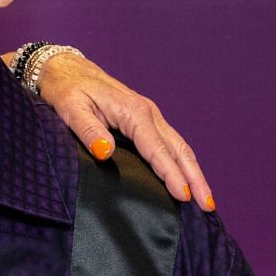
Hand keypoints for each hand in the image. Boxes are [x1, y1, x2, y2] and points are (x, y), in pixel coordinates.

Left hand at [34, 50, 214, 209]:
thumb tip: (106, 152)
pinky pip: (169, 144)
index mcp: (133, 112)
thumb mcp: (70, 109)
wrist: (67, 69)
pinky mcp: (145, 120)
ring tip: (205, 199)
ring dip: (194, 173)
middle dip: (195, 178)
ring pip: (179, 147)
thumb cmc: (67, 90)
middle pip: (179, 149)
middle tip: (207, 205)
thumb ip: (88, 131)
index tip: (183, 196)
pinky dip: (182, 163)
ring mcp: (149, 116)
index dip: (171, 174)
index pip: (157, 149)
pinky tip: (186, 179)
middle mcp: (148, 113)